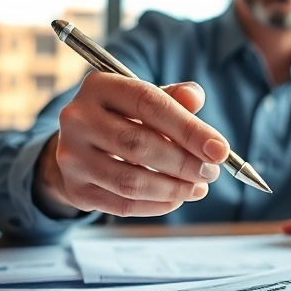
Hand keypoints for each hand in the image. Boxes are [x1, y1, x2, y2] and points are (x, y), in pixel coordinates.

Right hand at [33, 74, 229, 217]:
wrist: (82, 146)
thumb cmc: (125, 118)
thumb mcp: (147, 99)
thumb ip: (174, 98)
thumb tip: (196, 98)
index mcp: (100, 86)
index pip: (149, 104)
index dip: (188, 129)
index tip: (220, 150)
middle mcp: (77, 118)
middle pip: (139, 144)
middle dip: (184, 163)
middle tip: (211, 172)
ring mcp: (71, 156)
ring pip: (131, 180)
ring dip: (173, 189)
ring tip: (198, 188)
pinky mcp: (74, 188)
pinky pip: (122, 204)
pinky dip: (156, 205)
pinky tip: (176, 199)